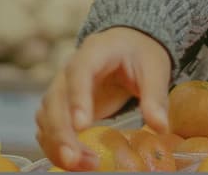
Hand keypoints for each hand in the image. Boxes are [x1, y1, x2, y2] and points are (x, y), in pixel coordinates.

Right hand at [35, 27, 172, 169]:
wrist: (128, 46)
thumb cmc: (139, 54)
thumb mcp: (154, 68)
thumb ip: (155, 96)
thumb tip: (160, 126)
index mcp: (94, 52)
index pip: (78, 72)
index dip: (77, 98)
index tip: (82, 125)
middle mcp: (69, 70)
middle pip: (55, 100)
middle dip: (61, 132)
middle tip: (74, 159)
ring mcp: (62, 89)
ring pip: (47, 117)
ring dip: (58, 144)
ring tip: (83, 166)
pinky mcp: (60, 107)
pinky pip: (48, 128)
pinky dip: (56, 147)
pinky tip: (75, 164)